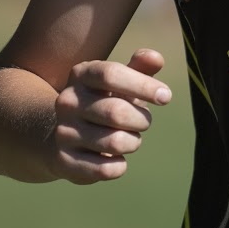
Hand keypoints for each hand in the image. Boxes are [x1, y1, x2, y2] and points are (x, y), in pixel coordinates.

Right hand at [50, 48, 170, 183]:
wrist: (63, 137)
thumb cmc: (104, 103)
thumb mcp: (120, 83)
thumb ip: (140, 68)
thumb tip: (156, 58)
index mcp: (81, 75)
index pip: (111, 74)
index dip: (142, 85)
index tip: (166, 96)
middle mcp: (67, 101)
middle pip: (116, 112)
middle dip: (141, 120)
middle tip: (143, 122)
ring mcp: (63, 131)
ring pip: (115, 142)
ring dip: (133, 142)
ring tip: (128, 139)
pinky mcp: (63, 161)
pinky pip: (106, 169)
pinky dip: (120, 166)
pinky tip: (115, 159)